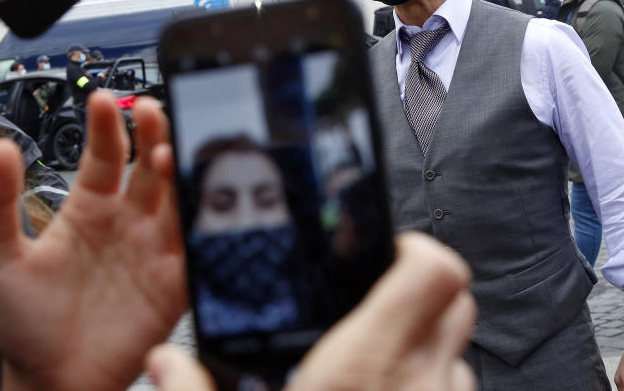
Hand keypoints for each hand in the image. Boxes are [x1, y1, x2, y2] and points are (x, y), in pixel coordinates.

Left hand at [0, 91, 186, 390]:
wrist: (49, 382)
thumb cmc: (23, 323)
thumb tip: (0, 147)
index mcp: (88, 208)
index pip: (104, 154)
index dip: (107, 125)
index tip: (104, 98)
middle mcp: (125, 222)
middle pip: (146, 166)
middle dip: (152, 134)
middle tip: (150, 108)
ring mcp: (151, 250)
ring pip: (174, 199)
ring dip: (175, 173)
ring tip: (168, 151)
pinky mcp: (173, 284)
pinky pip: (194, 247)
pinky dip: (201, 224)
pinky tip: (199, 200)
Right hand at [147, 233, 476, 390]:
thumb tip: (164, 363)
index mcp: (365, 366)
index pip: (433, 271)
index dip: (412, 247)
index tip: (377, 249)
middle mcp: (418, 386)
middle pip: (454, 300)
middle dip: (417, 287)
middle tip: (369, 297)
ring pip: (459, 351)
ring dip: (428, 341)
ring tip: (375, 356)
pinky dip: (430, 386)